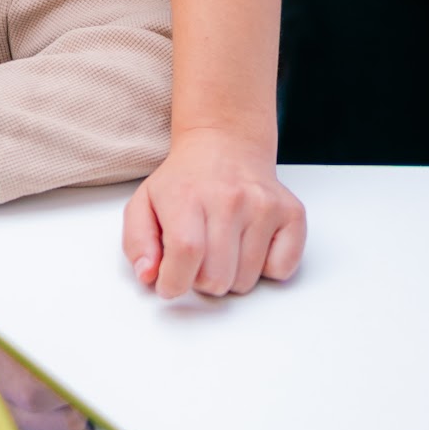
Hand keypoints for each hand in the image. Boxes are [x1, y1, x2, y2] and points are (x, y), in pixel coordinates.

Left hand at [121, 128, 303, 297]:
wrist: (225, 146)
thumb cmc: (185, 181)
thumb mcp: (144, 203)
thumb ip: (137, 242)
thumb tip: (148, 275)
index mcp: (187, 196)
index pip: (185, 253)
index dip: (174, 282)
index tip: (170, 283)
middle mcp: (229, 199)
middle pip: (217, 277)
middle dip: (201, 281)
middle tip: (199, 259)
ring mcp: (264, 206)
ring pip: (246, 281)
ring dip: (231, 276)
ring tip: (223, 247)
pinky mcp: (291, 214)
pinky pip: (281, 271)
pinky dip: (265, 269)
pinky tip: (250, 244)